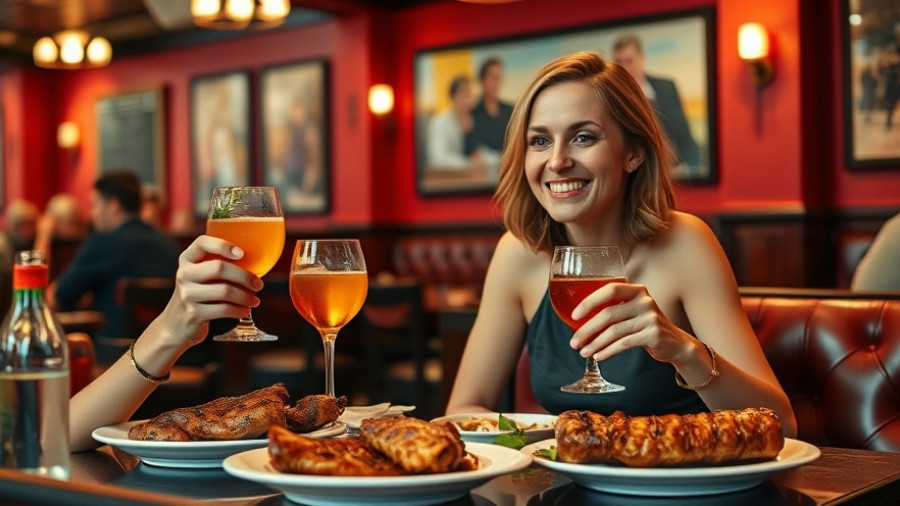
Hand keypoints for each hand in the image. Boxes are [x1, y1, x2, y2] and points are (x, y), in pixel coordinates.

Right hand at [149, 235, 262, 348]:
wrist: (176, 324)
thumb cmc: (199, 294)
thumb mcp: (202, 275)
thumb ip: (221, 264)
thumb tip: (258, 261)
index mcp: (187, 259)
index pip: (202, 243)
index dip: (223, 245)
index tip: (242, 254)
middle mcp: (184, 274)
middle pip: (219, 268)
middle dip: (245, 276)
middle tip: (258, 284)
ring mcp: (187, 294)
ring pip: (225, 290)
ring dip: (246, 296)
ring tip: (254, 300)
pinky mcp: (193, 313)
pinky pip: (224, 309)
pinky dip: (240, 310)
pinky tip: (245, 310)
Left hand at [569, 282, 690, 363]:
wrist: (675, 343)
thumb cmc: (645, 326)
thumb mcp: (631, 312)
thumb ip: (612, 309)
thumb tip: (578, 321)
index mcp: (637, 290)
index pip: (610, 290)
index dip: (589, 301)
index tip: (573, 316)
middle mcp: (645, 301)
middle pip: (608, 314)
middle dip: (586, 330)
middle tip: (574, 343)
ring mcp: (650, 317)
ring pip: (614, 331)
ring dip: (595, 344)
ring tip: (583, 353)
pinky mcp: (653, 334)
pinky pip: (624, 343)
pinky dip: (608, 351)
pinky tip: (598, 356)